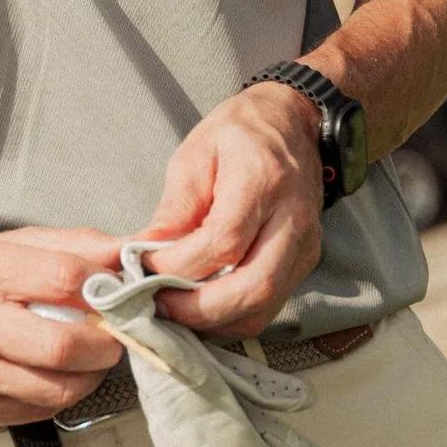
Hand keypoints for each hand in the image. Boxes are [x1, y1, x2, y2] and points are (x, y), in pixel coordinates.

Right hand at [0, 226, 124, 428]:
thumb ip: (70, 245)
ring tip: (88, 355)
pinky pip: (39, 410)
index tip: (115, 291)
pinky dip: (61, 393)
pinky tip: (57, 374)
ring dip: (90, 374)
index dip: (104, 286)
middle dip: (106, 343)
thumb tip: (130, 249)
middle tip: (113, 333)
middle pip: (63, 346)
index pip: (64, 278)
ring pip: (58, 389)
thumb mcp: (4, 243)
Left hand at [133, 86, 324, 338]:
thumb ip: (173, 209)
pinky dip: (232, 318)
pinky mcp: (305, 263)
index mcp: (262, 179)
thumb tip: (141, 254)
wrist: (292, 124)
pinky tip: (201, 310)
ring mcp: (305, 245)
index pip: (224, 241)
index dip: (179, 265)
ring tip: (175, 312)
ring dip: (215, 321)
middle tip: (158, 306)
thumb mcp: (194, 156)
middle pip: (253, 287)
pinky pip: (269, 306)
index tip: (143, 268)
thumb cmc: (239, 133)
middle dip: (199, 310)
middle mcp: (292, 218)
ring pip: (264, 307)